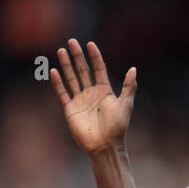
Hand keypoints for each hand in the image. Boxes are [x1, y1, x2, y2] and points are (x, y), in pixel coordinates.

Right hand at [50, 39, 136, 156]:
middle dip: (77, 56)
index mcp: (104, 91)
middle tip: (72, 41)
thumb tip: (134, 69)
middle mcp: (91, 94)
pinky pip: (63, 93)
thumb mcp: (126, 105)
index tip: (91, 44)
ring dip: (67, 65)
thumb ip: (129, 87)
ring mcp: (80, 101)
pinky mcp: (71, 109)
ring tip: (62, 51)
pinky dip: (58, 83)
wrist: (105, 146)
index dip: (95, 57)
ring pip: (72, 79)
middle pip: (83, 70)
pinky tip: (54, 71)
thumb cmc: (118, 127)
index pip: (99, 69)